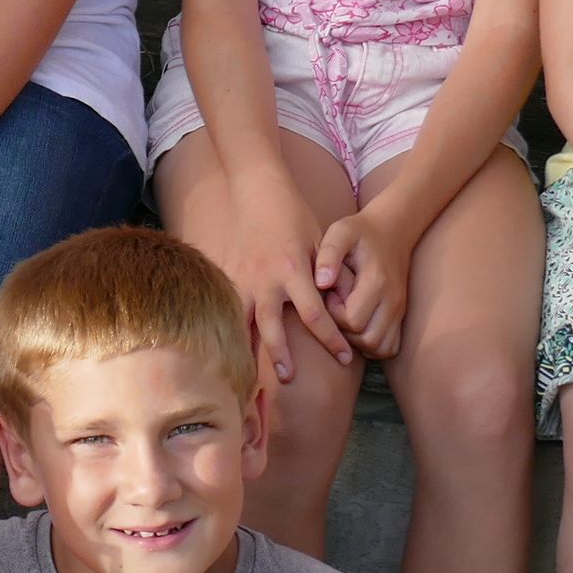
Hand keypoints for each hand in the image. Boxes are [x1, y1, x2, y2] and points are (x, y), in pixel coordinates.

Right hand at [213, 173, 354, 383]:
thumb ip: (327, 277)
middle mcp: (266, 279)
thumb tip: (340, 308)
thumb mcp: (319, 243)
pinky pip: (227, 309)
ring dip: (248, 350)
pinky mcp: (227, 276)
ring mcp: (243, 278)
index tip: (344, 357)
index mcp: (294, 270)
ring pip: (243, 322)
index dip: (331, 339)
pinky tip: (228, 350)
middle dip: (282, 355)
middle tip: (289, 379)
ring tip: (250, 376)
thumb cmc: (294, 218)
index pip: (315, 314)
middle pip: (273, 327)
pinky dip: (229, 330)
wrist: (258, 192)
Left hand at [313, 204, 422, 360]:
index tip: (328, 295)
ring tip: (344, 318)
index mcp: (377, 282)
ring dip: (357, 342)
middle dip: (344, 331)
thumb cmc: (359, 232)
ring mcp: (399, 310)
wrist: (392, 230)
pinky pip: (390, 347)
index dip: (334, 315)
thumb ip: (329, 254)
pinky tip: (357, 328)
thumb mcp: (340, 233)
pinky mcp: (400, 316)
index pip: (353, 320)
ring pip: (379, 347)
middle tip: (335, 308)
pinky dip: (372, 346)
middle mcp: (393, 300)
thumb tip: (322, 282)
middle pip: (367, 339)